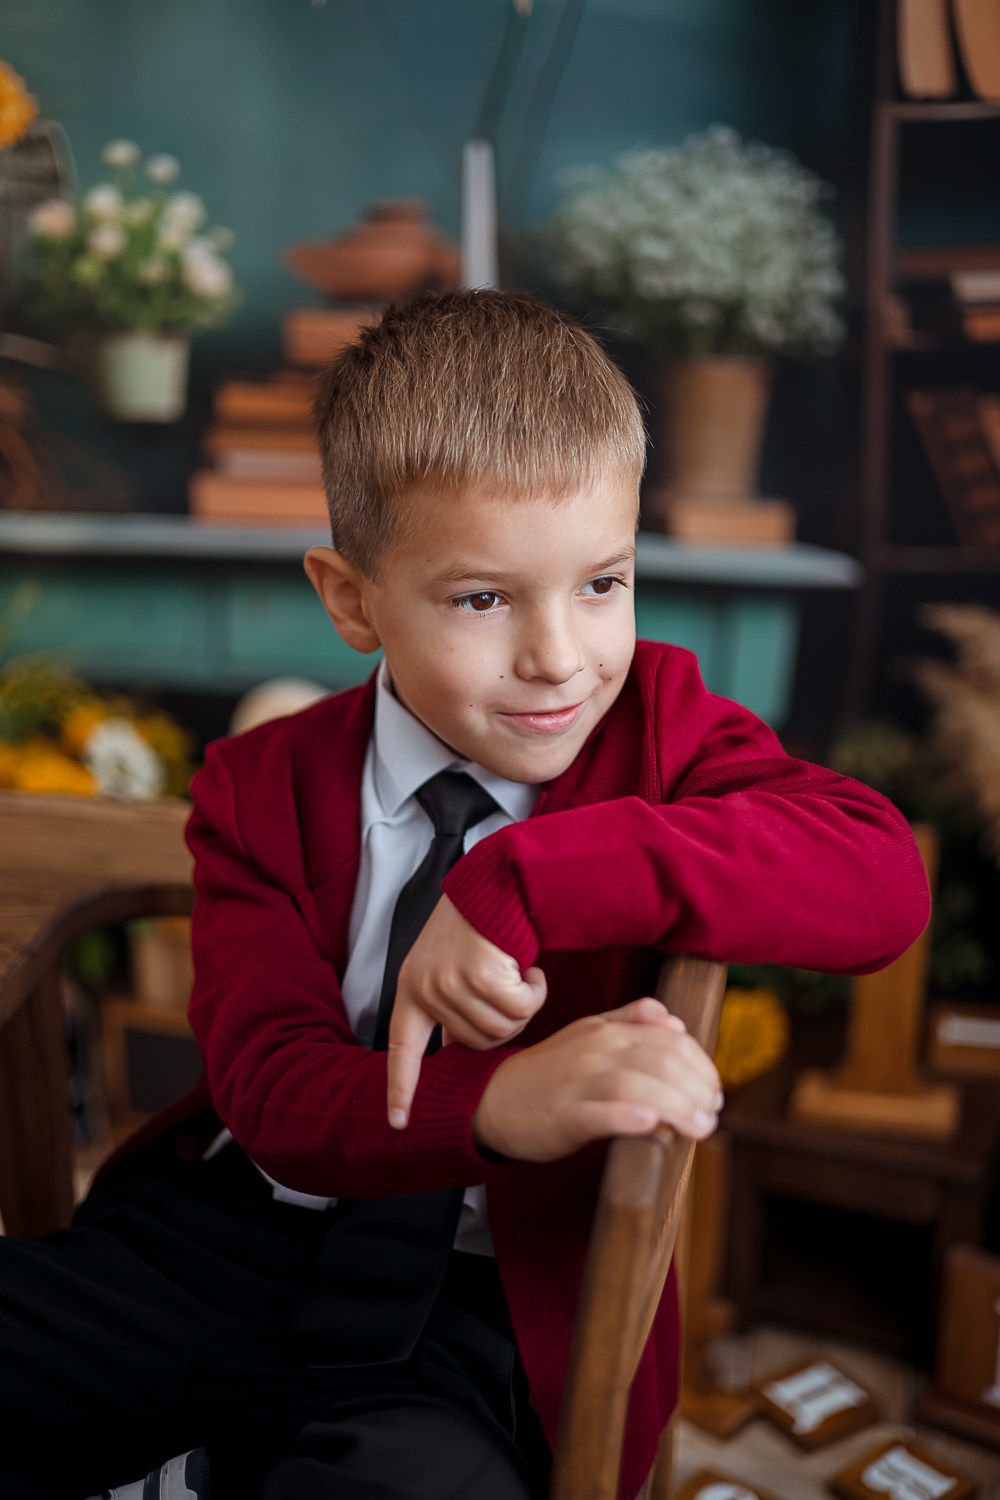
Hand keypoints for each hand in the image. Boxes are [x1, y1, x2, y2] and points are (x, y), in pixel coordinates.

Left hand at [387, 895, 546, 1127]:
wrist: (495, 883)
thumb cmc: (476, 924)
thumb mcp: (445, 968)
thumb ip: (447, 1009)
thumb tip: (458, 1050)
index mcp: (411, 990)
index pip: (403, 1050)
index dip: (401, 1088)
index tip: (398, 1122)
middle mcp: (426, 989)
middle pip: (477, 1043)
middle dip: (502, 1022)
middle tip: (507, 988)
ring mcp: (451, 983)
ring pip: (502, 1030)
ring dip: (522, 1003)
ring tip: (516, 972)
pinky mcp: (480, 975)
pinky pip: (522, 1009)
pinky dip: (536, 990)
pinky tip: (530, 967)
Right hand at [471, 997, 722, 1161]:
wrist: (494, 1099)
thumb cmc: (551, 1072)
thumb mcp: (589, 1034)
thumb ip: (631, 1022)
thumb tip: (674, 1020)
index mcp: (606, 1030)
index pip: (668, 1038)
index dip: (700, 1063)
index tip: (715, 1090)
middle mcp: (594, 1049)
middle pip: (659, 1060)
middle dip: (697, 1087)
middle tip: (714, 1114)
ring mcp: (577, 1082)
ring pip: (636, 1084)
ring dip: (676, 1106)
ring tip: (700, 1127)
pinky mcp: (562, 1117)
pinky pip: (599, 1113)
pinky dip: (627, 1116)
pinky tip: (651, 1125)